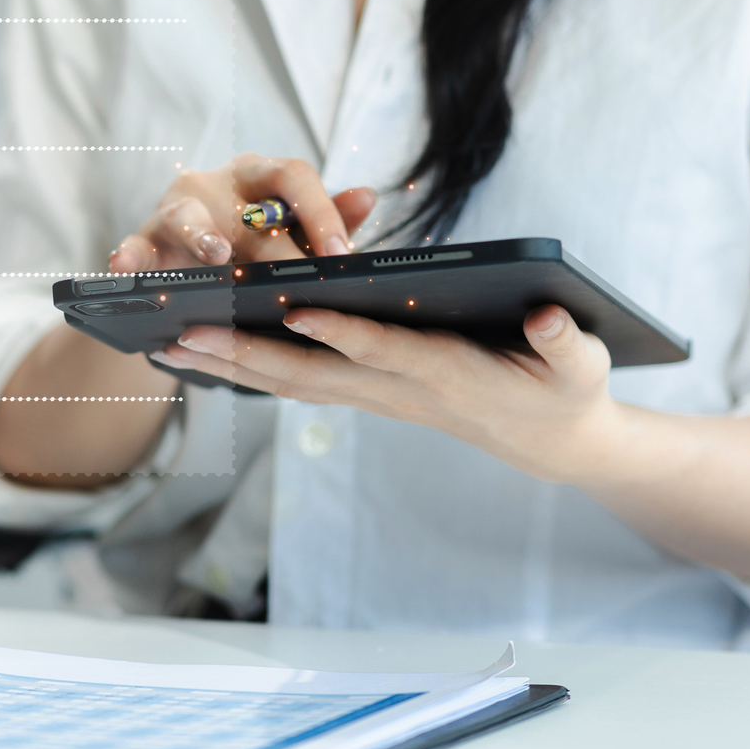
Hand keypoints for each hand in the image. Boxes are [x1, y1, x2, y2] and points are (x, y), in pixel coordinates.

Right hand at [109, 154, 375, 272]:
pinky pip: (134, 243)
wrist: (200, 275)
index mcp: (262, 176)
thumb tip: (367, 195)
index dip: (320, 213)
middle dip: (271, 246)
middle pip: (244, 204)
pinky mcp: (144, 238)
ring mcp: (178, 208)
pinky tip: (124, 269)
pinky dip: (128, 256)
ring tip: (216, 257)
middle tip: (291, 281)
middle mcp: (218, 183)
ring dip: (201, 234)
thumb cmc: (259, 247)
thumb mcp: (296, 236)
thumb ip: (330, 221)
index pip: (295, 176)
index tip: (341, 256)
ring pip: (186, 214)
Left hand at [158, 302, 626, 483]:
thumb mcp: (581, 364)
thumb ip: (563, 341)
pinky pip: (299, 383)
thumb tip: (547, 317)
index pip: (384, 350)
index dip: (339, 331)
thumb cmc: (566, 391)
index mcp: (448, 375)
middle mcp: (401, 390)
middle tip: (183, 332)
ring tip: (168, 341)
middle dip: (245, 353)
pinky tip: (205, 353)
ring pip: (293, 382)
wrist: (553, 441)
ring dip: (229, 364)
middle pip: (312, 373)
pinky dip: (249, 369)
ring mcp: (379, 395)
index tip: (294, 307)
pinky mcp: (369, 391)